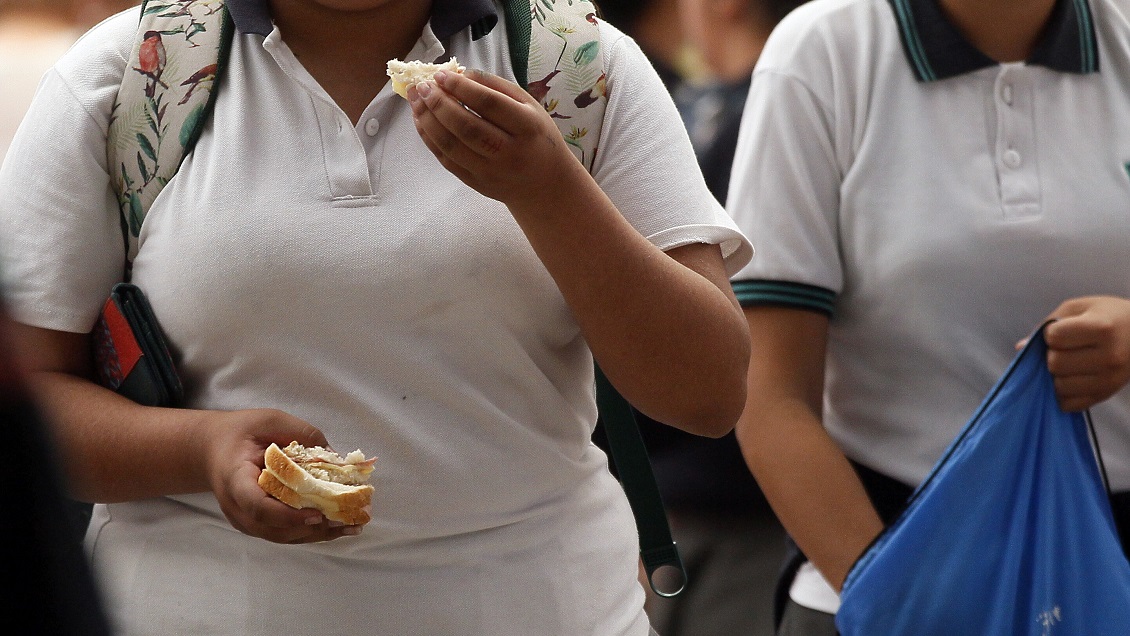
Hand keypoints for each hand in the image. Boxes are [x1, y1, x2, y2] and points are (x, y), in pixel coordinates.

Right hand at [203, 408, 361, 542]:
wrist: (211, 449)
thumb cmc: (240, 432)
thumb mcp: (269, 420)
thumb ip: (301, 434)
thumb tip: (336, 457)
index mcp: (235, 478)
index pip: (257, 505)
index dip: (287, 515)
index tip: (316, 514)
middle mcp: (236, 506)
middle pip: (273, 529)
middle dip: (312, 529)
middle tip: (347, 522)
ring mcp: (244, 519)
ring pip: (281, 536)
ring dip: (317, 535)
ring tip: (350, 527)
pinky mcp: (256, 523)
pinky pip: (283, 532)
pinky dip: (310, 531)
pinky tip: (337, 526)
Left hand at [406, 68, 585, 207]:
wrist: (545, 184)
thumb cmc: (536, 137)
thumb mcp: (529, 106)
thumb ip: (498, 87)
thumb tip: (462, 73)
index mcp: (527, 127)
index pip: (488, 104)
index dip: (460, 87)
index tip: (440, 74)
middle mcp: (509, 152)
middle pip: (466, 126)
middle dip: (438, 103)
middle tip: (422, 86)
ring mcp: (491, 171)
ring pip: (452, 145)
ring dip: (428, 120)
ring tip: (416, 100)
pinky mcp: (477, 183)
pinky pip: (447, 161)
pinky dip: (429, 139)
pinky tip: (421, 121)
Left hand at [1032, 296, 1129, 411]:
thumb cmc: (1109, 316)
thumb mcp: (1080, 307)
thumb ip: (1048, 324)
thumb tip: (1021, 347)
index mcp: (1102, 328)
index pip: (1055, 337)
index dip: (1051, 334)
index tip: (1061, 331)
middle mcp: (1109, 356)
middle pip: (1055, 363)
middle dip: (1051, 355)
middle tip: (1064, 349)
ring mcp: (1109, 379)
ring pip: (1059, 386)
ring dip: (1056, 375)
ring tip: (1069, 363)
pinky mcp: (1106, 395)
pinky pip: (1070, 404)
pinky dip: (1063, 393)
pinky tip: (1072, 378)